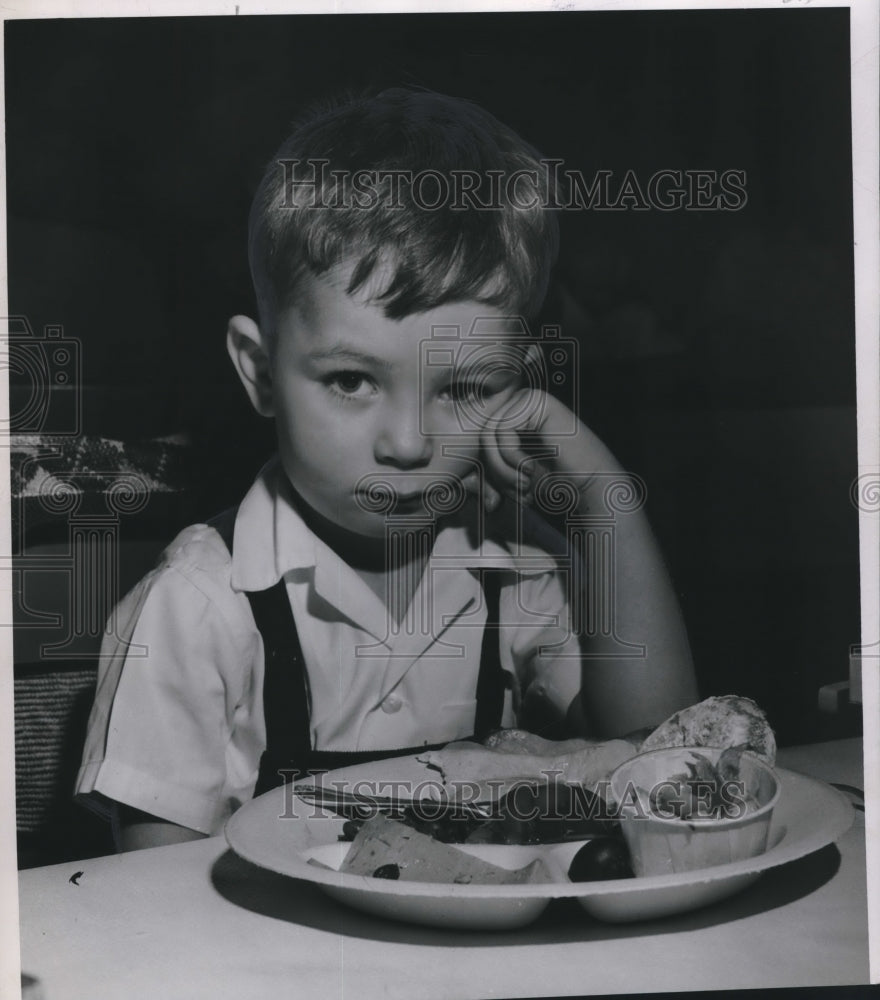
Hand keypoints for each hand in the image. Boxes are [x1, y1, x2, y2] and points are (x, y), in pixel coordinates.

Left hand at [462, 388, 582, 511]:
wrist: (589, 487)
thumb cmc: (553, 483)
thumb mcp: (507, 479)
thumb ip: (484, 473)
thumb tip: (460, 481)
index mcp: (510, 417)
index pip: (477, 441)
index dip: (484, 473)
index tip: (503, 497)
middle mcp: (517, 403)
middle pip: (479, 436)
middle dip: (493, 471)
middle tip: (517, 491)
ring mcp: (528, 398)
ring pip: (487, 433)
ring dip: (502, 468)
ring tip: (523, 484)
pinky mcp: (537, 401)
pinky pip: (502, 430)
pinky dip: (511, 457)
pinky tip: (530, 470)